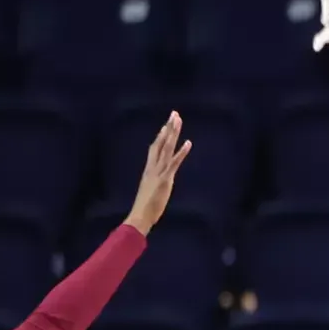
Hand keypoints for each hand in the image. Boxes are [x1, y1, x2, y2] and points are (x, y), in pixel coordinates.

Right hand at [125, 112, 192, 236]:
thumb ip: (155, 182)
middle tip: (174, 114)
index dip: (161, 135)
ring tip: (178, 120)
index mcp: (149, 169)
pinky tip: (188, 142)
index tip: (166, 124)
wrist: (140, 216)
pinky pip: (174, 163)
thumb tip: (159, 180)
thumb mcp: (150, 190)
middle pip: (161, 143)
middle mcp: (153, 167)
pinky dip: (181, 152)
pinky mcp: (165, 179)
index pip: (155, 148)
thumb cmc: (145, 207)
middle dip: (168, 128)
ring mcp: (159, 172)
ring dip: (173, 133)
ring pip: (166, 148)